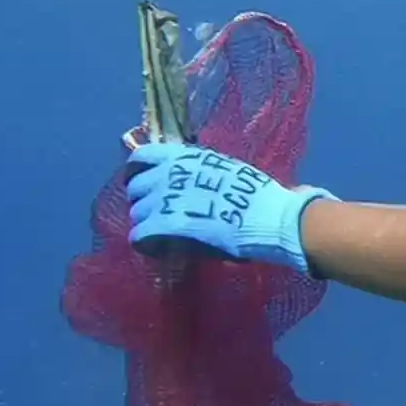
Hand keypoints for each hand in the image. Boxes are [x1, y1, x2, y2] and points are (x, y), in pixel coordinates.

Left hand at [126, 141, 335, 275]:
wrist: (269, 216)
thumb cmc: (258, 193)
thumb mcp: (227, 169)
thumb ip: (202, 172)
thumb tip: (197, 181)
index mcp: (183, 156)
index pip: (142, 157)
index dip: (139, 171)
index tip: (145, 182)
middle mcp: (166, 174)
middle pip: (135, 188)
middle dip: (145, 201)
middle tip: (161, 215)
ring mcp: (162, 201)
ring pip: (137, 214)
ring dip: (148, 224)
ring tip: (165, 235)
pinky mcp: (164, 228)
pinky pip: (139, 237)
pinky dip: (147, 244)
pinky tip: (160, 249)